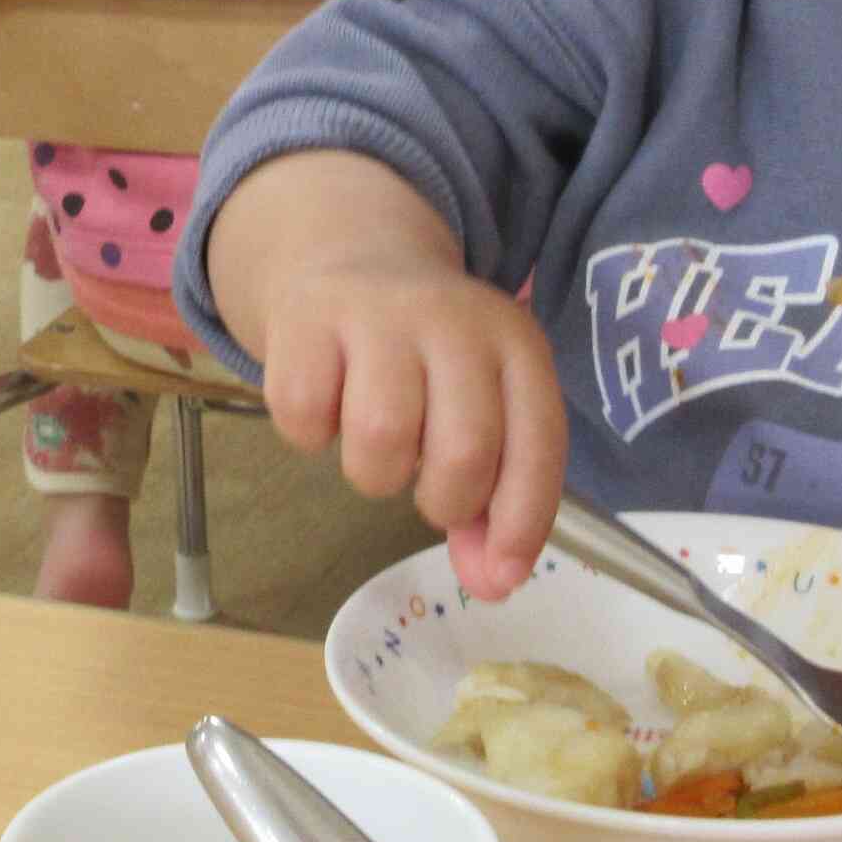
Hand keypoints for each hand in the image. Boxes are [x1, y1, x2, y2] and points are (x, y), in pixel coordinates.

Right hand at [258, 259, 567, 598]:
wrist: (354, 257)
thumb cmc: (429, 360)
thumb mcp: (479, 411)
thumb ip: (491, 503)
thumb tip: (489, 585)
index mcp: (516, 344)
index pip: (537, 443)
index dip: (522, 521)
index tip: (500, 575)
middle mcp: (455, 320)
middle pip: (463, 449)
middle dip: (443, 501)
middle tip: (427, 491)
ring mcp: (378, 314)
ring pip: (380, 437)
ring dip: (374, 474)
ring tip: (376, 445)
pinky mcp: (306, 319)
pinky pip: (304, 418)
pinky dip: (310, 437)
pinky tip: (326, 410)